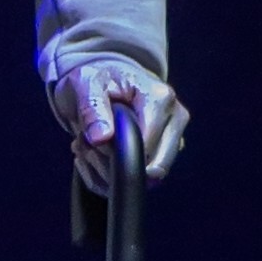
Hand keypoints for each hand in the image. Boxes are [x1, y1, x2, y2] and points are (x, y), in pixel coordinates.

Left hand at [54, 65, 188, 189]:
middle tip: (87, 145)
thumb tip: (102, 138)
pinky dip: (111, 177)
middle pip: (153, 166)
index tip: (90, 143)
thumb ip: (92, 109)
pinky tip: (97, 156)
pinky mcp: (167, 153)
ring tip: (91, 147)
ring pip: (148, 179)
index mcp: (160, 98)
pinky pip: (141, 181)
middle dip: (113, 164)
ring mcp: (175, 137)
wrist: (103, 80)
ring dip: (110, 171)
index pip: (146, 143)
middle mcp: (176, 118)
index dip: (115, 152)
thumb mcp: (85, 85)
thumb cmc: (97, 79)